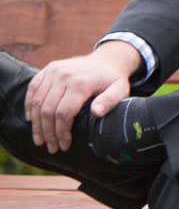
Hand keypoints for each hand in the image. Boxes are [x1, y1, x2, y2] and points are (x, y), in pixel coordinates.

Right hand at [24, 42, 140, 152]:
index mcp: (81, 83)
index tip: (64, 145)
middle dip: (48, 133)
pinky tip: (31, 119)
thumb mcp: (120, 90)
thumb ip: (110, 101)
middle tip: (51, 148)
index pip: (64, 113)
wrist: (107, 60)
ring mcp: (54, 71)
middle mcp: (64, 75)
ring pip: (37, 102)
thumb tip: (96, 112)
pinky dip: (29, 105)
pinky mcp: (49, 69)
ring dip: (36, 124)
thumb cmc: (112, 80)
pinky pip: (33, 88)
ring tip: (40, 140)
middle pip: (48, 110)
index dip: (61, 132)